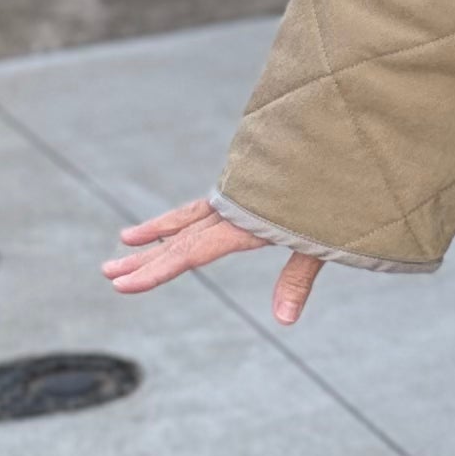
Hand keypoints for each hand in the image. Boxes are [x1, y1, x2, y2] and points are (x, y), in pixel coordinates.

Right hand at [103, 198, 325, 326]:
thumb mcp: (322, 240)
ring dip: (158, 231)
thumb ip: (298, 277)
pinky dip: (188, 214)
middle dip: (144, 258)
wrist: (346, 134)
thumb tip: (283, 321)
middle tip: (108, 272)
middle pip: (181, 236)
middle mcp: (234, 204)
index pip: (191, 250)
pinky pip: (208, 202)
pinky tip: (175, 221)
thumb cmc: (343, 193)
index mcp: (246, 219)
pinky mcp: (250, 180)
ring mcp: (240, 191)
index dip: (156, 270)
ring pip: (190, 216)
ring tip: (126, 241)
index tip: (122, 285)